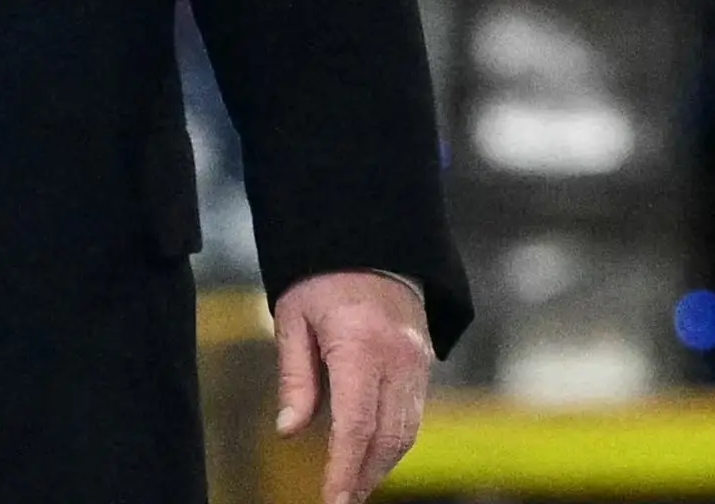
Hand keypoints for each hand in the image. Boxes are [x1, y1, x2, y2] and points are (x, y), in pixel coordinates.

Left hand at [273, 270, 431, 503]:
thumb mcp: (295, 318)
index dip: (344, 469)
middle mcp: (399, 357)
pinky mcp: (425, 360)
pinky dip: (394, 441)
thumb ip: (295, 377)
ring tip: (354, 486)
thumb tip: (290, 431)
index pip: (357, 424)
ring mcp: (418, 359)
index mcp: (362, 345)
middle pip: (387, 436)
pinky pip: (413, 412)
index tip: (332, 501)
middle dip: (364, 476)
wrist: (372, 237)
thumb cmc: (324, 275)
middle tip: (340, 502)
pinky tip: (372, 455)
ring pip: (407, 430)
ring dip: (381, 464)